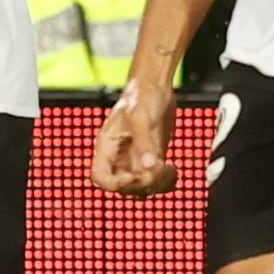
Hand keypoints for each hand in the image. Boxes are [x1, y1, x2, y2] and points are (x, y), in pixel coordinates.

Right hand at [90, 77, 178, 198]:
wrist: (157, 86)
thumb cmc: (140, 95)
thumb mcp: (140, 118)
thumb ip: (144, 143)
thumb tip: (149, 167)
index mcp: (107, 147)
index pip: (100, 177)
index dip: (114, 184)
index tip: (134, 177)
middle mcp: (119, 157)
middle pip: (124, 186)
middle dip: (142, 183)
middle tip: (158, 169)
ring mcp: (135, 160)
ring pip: (141, 187)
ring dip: (157, 184)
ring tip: (169, 169)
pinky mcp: (151, 159)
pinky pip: (155, 181)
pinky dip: (165, 182)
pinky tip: (173, 170)